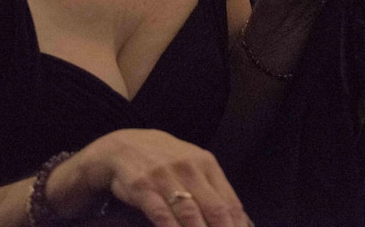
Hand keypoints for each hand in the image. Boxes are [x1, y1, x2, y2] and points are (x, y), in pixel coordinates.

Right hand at [60, 130, 249, 226]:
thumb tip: (240, 221)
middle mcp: (189, 168)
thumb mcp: (193, 166)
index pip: (230, 202)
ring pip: (190, 214)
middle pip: (215, 209)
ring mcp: (166, 177)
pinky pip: (162, 214)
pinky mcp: (143, 187)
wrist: (124, 146)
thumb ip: (214, 191)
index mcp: (207, 164)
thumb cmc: (165, 161)